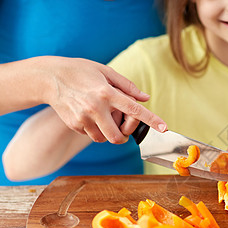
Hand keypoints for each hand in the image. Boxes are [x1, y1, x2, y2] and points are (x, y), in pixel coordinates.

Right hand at [42, 56, 166, 142]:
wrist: (49, 77)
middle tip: (123, 127)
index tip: (164, 128)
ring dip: (109, 134)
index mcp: (107, 93)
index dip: (151, 120)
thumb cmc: (80, 71)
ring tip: (103, 118)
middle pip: (118, 137)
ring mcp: (83, 118)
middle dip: (124, 136)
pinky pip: (91, 135)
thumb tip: (145, 98)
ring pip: (104, 140)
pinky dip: (95, 130)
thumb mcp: (105, 71)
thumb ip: (127, 86)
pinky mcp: (74, 124)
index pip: (134, 110)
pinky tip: (89, 115)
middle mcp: (96, 108)